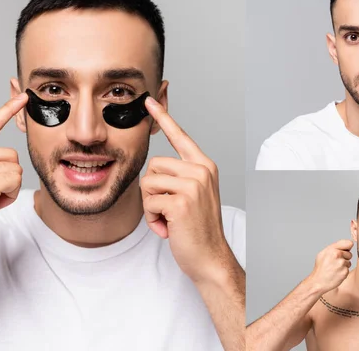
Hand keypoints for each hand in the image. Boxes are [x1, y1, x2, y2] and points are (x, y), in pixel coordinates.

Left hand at [140, 97, 228, 283]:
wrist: (210, 258)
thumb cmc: (197, 229)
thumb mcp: (193, 195)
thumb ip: (179, 176)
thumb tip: (155, 167)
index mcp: (204, 166)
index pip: (180, 136)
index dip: (164, 117)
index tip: (149, 100)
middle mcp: (201, 170)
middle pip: (153, 165)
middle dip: (152, 191)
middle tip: (168, 210)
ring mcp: (193, 184)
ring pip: (148, 183)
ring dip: (151, 206)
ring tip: (169, 219)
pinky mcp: (182, 201)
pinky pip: (149, 201)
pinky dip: (152, 219)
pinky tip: (169, 228)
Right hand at [308, 239, 352, 292]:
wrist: (318, 281)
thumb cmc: (320, 268)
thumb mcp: (323, 253)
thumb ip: (334, 247)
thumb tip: (347, 244)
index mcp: (332, 249)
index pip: (349, 243)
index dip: (347, 247)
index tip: (345, 250)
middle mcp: (338, 255)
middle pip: (349, 254)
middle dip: (345, 257)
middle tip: (335, 262)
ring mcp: (342, 264)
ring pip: (349, 262)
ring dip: (344, 265)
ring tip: (334, 268)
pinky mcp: (345, 272)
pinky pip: (347, 269)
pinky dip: (343, 272)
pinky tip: (336, 273)